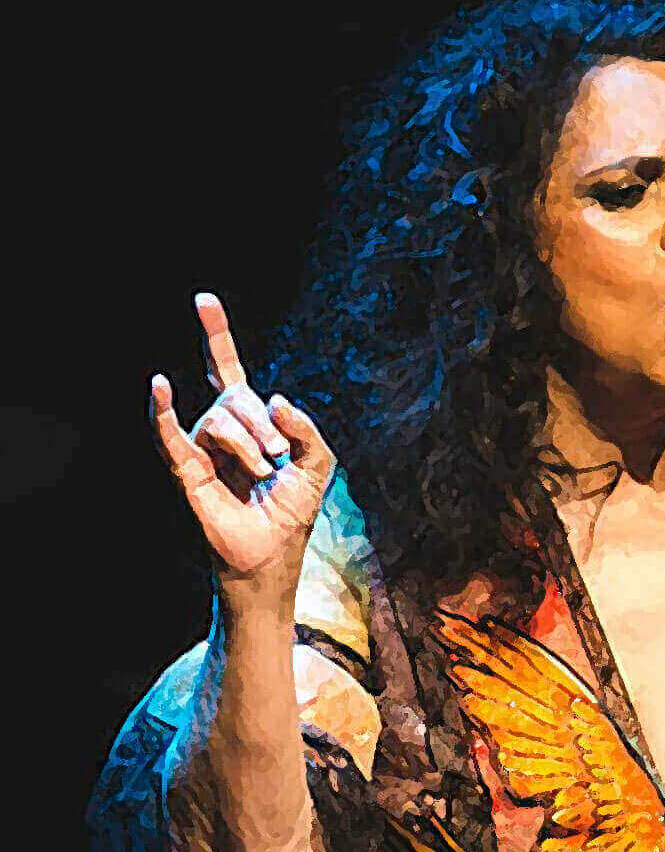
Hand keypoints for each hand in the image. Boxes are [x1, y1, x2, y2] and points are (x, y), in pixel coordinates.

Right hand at [149, 291, 334, 607]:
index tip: (204, 300)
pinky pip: (170, 433)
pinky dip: (162, 409)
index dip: (216, 334)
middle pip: (236, 396)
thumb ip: (306, 427)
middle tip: (277, 460)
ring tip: (260, 475)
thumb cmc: (292, 509)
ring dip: (250, 448)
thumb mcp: (318, 463)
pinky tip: (160, 386)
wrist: (273, 552)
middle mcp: (220, 426)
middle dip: (264, 426)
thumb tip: (274, 399)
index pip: (225, 368)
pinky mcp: (187, 469)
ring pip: (221, 419)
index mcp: (250, 418)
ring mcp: (200, 446)